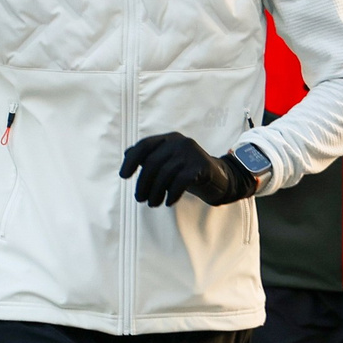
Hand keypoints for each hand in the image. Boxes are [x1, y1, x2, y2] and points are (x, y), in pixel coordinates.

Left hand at [120, 132, 257, 208]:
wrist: (219, 179)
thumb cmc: (188, 172)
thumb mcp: (168, 162)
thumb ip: (150, 157)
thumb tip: (127, 155)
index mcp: (169, 139)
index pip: (144, 145)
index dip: (131, 160)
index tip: (123, 176)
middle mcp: (179, 142)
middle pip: (152, 162)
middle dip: (143, 183)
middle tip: (140, 199)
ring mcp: (191, 152)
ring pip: (165, 173)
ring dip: (155, 192)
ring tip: (153, 204)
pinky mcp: (201, 166)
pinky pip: (180, 181)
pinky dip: (172, 194)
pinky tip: (168, 202)